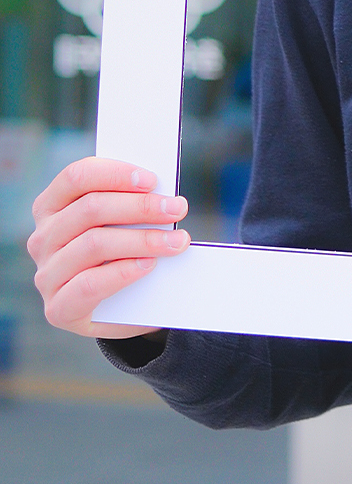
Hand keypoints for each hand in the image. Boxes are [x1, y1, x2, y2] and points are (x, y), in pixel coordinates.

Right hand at [28, 156, 189, 339]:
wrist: (123, 310)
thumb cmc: (122, 253)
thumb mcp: (121, 222)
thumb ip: (129, 202)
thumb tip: (161, 192)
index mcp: (51, 206)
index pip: (76, 177)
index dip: (115, 174)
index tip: (152, 181)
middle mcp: (42, 238)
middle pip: (90, 209)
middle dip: (140, 206)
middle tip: (177, 208)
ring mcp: (46, 275)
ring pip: (93, 244)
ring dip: (142, 239)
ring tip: (175, 242)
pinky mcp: (57, 308)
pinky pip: (89, 285)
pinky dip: (123, 272)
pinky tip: (148, 265)